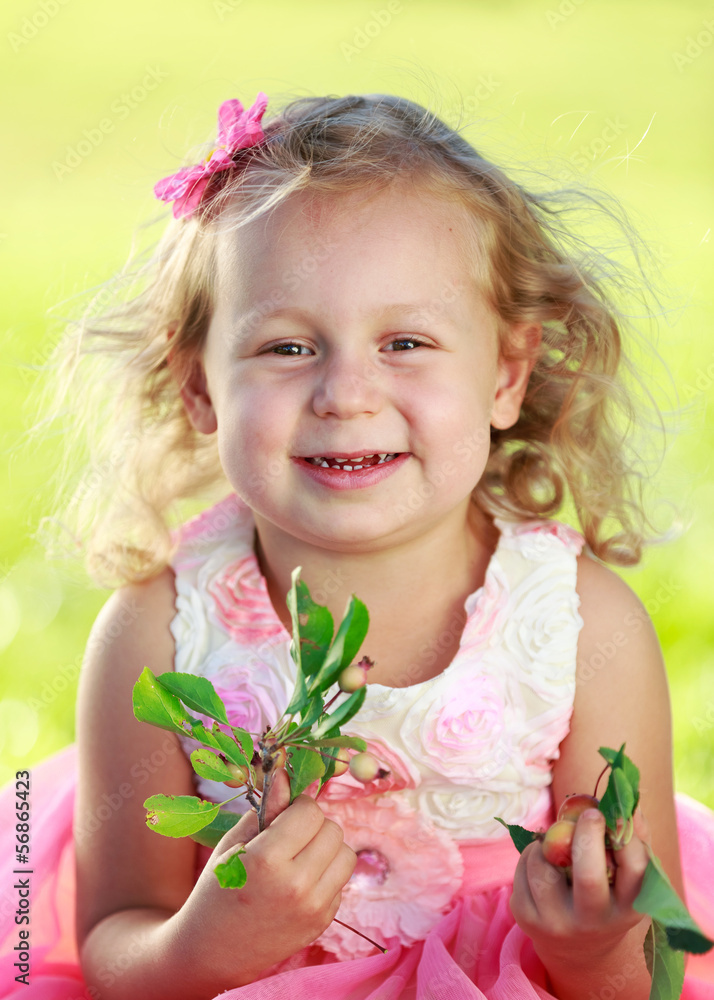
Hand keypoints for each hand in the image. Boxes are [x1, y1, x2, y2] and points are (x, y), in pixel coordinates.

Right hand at [173, 768, 356, 989]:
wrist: (212, 951)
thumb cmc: (218, 889)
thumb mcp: (233, 844)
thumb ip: (266, 809)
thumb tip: (285, 774)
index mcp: (268, 860)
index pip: (310, 811)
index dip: (298, 807)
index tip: (284, 816)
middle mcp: (296, 885)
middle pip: (333, 830)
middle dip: (314, 826)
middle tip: (290, 838)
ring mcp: (313, 907)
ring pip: (346, 854)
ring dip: (326, 849)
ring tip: (299, 858)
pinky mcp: (323, 922)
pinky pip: (341, 881)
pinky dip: (326, 875)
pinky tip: (299, 884)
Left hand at [510, 807, 650, 966]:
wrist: (577, 948)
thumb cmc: (608, 897)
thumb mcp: (628, 880)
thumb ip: (634, 840)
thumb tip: (629, 802)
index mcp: (627, 909)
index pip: (635, 870)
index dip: (627, 837)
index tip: (614, 815)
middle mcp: (593, 922)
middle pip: (588, 875)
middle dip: (586, 835)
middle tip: (590, 814)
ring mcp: (557, 924)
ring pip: (543, 867)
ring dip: (547, 843)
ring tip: (556, 844)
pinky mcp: (527, 919)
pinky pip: (522, 871)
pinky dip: (531, 855)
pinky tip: (542, 861)